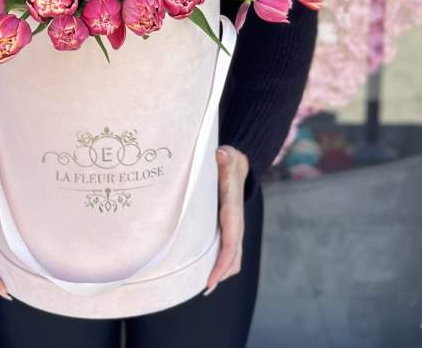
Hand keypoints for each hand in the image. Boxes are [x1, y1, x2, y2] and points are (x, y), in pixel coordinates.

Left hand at [203, 144, 249, 295]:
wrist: (239, 163)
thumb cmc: (229, 162)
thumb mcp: (228, 157)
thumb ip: (225, 157)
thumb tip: (222, 153)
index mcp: (233, 213)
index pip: (230, 245)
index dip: (221, 264)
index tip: (210, 281)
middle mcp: (236, 224)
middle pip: (233, 258)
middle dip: (220, 274)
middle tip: (203, 288)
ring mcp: (233, 227)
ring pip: (232, 257)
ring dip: (221, 271)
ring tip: (203, 283)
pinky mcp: (228, 226)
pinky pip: (227, 250)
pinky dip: (220, 262)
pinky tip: (204, 266)